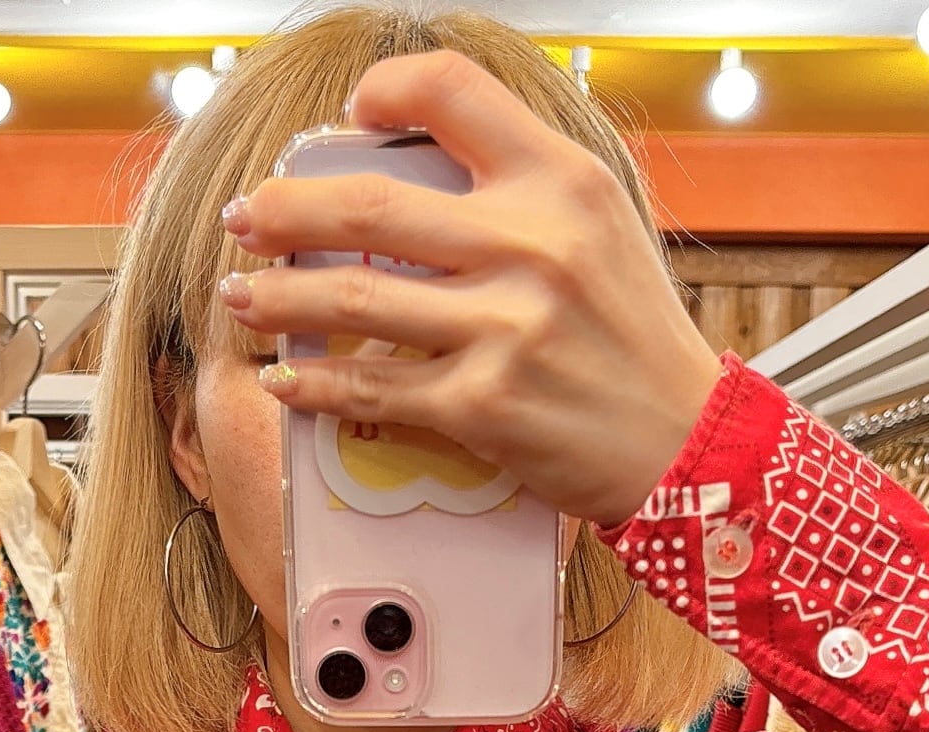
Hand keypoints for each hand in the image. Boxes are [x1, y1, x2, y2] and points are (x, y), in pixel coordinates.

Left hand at [218, 48, 726, 529]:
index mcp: (560, 182)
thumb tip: (421, 172)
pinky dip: (315, 384)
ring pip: (355, 299)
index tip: (348, 118)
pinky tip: (284, 377)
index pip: (452, 92)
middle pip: (370, 205)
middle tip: (247, 217)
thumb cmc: (635, 340)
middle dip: (286, 210)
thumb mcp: (602, 229)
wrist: (686, 442)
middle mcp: (531, 244)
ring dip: (280, 296)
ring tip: (242, 294)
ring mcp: (504, 327)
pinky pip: (374, 387)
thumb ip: (522, 192)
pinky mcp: (483, 404)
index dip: (384, 93)